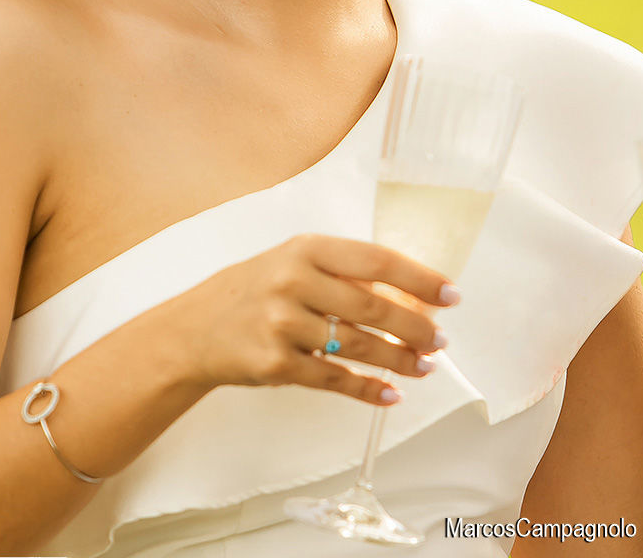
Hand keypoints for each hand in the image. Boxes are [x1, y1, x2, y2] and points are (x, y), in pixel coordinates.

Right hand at [162, 233, 456, 405]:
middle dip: (414, 327)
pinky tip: (390, 393)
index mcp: (307, 249)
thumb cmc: (254, 291)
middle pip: (372, 307)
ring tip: (424, 366)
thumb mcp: (294, 263)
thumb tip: (411, 296)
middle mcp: (294, 281)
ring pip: (357, 346)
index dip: (419, 279)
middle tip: (440, 340)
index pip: (377, 260)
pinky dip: (367, 389)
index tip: (450, 294)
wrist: (193, 330)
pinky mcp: (274, 364)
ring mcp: (281, 324)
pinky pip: (333, 379)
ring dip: (398, 360)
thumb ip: (344, 274)